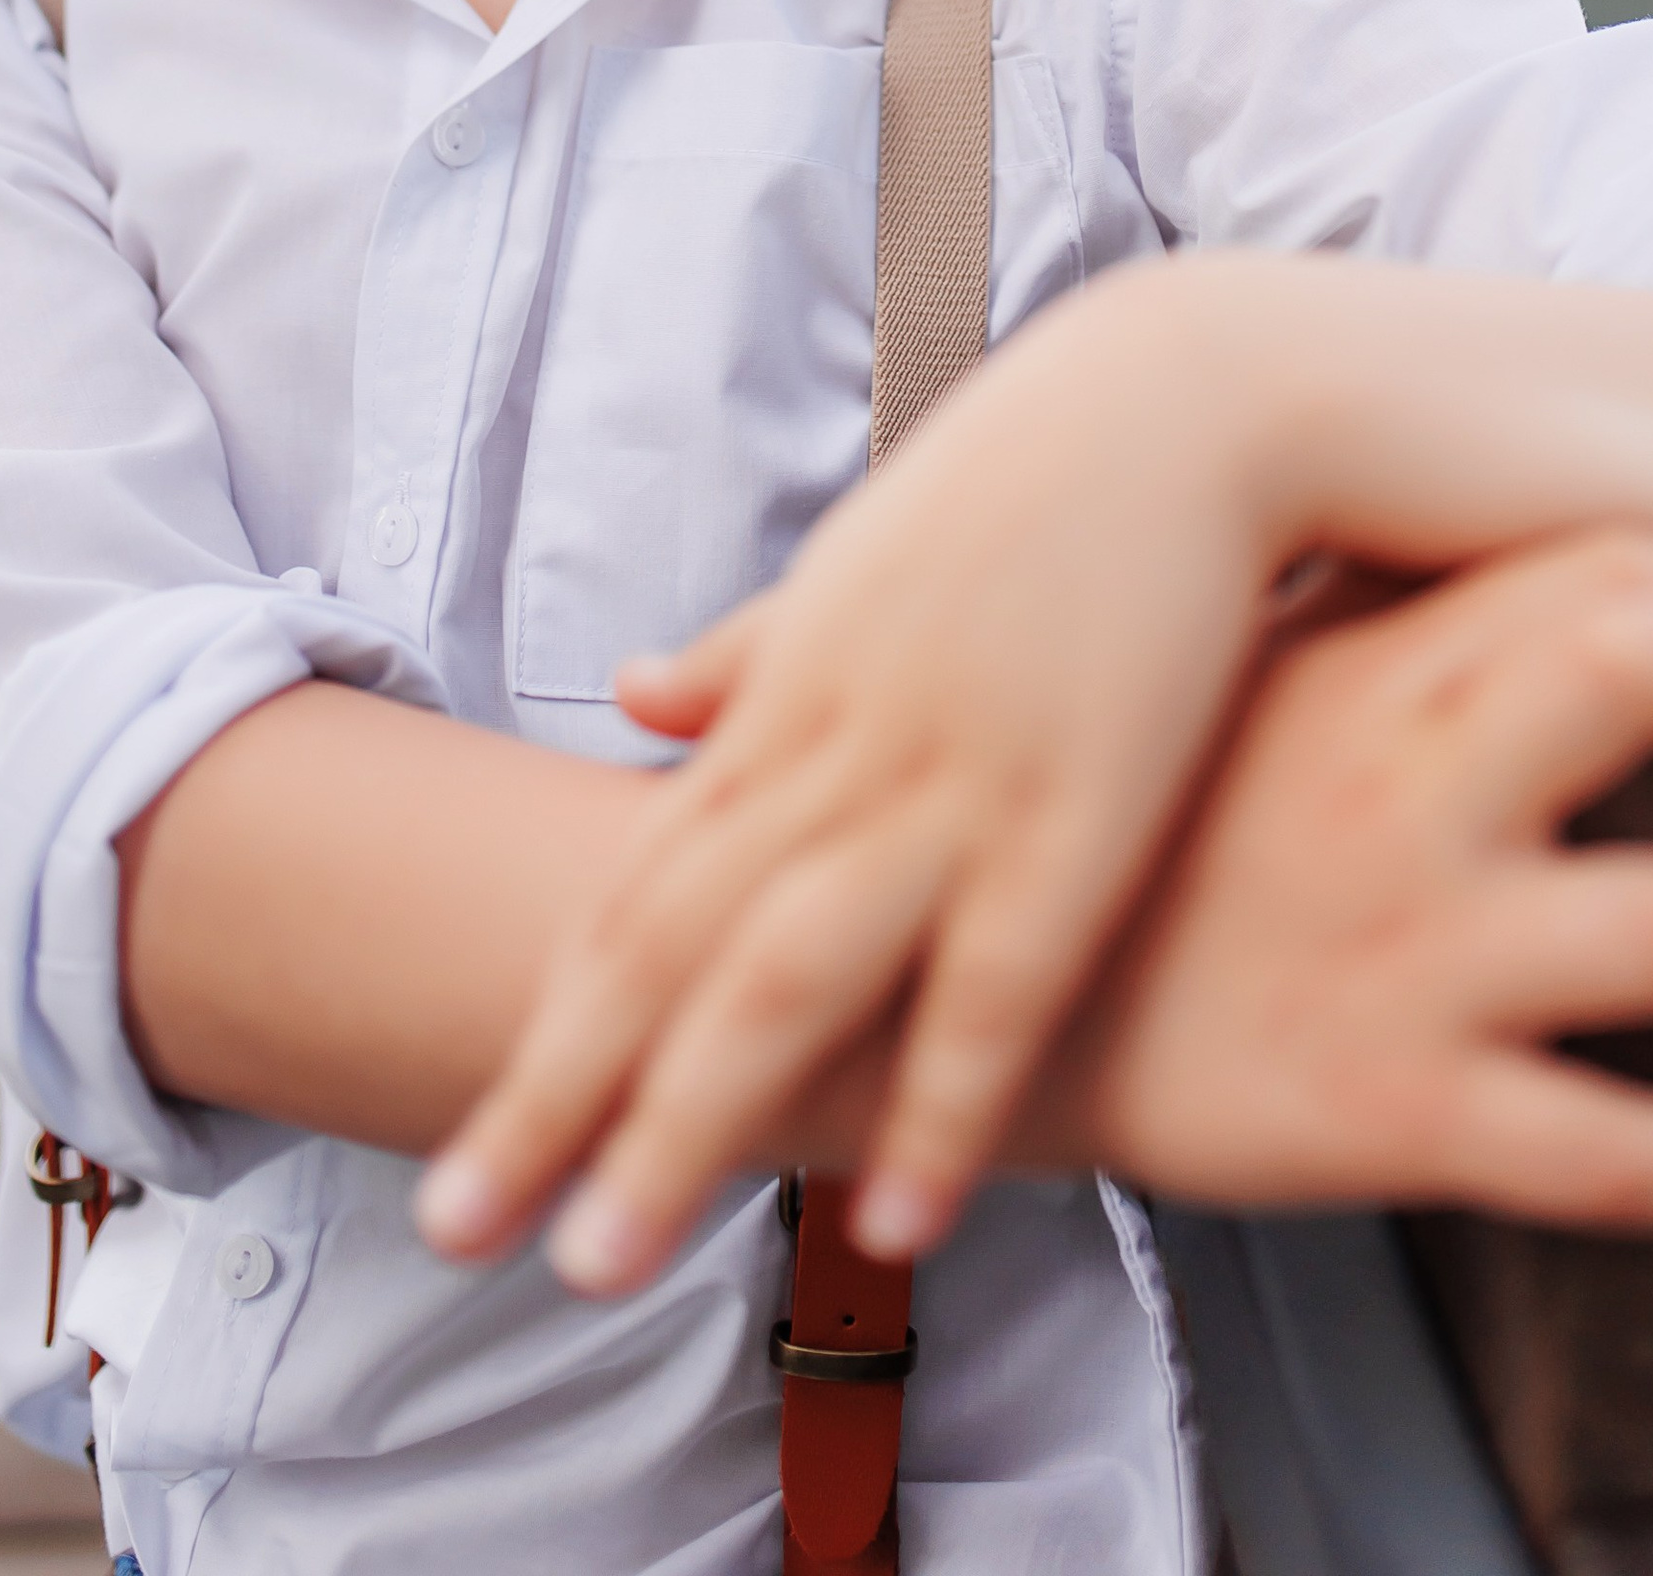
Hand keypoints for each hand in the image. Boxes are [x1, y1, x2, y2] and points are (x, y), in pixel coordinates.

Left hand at [420, 288, 1279, 1286]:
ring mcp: (951, 780)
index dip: (548, 1026)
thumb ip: (752, 645)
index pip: (636, 888)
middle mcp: (837, 747)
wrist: (1192, 393)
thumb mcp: (863, 553)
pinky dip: (937, 1106)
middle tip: (460, 1235)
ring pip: (784, 979)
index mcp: (786, 695)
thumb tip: (631, 692)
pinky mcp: (1079, 805)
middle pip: (669, 949)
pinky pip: (992, 987)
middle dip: (560, 1102)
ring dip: (688, 1124)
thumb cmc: (1035, 473)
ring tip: (605, 1259)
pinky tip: (889, 1221)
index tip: (475, 1146)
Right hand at [1053, 528, 1652, 1226]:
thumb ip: (1364, 604)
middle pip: (1651, 664)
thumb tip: (1488, 518)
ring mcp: (1405, 949)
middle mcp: (1397, 789)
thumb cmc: (1141, 833)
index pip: (1591, 559)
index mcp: (1362, 671)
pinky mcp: (1394, 1112)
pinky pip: (1620, 1153)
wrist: (966, 1019)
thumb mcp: (1231, 681)